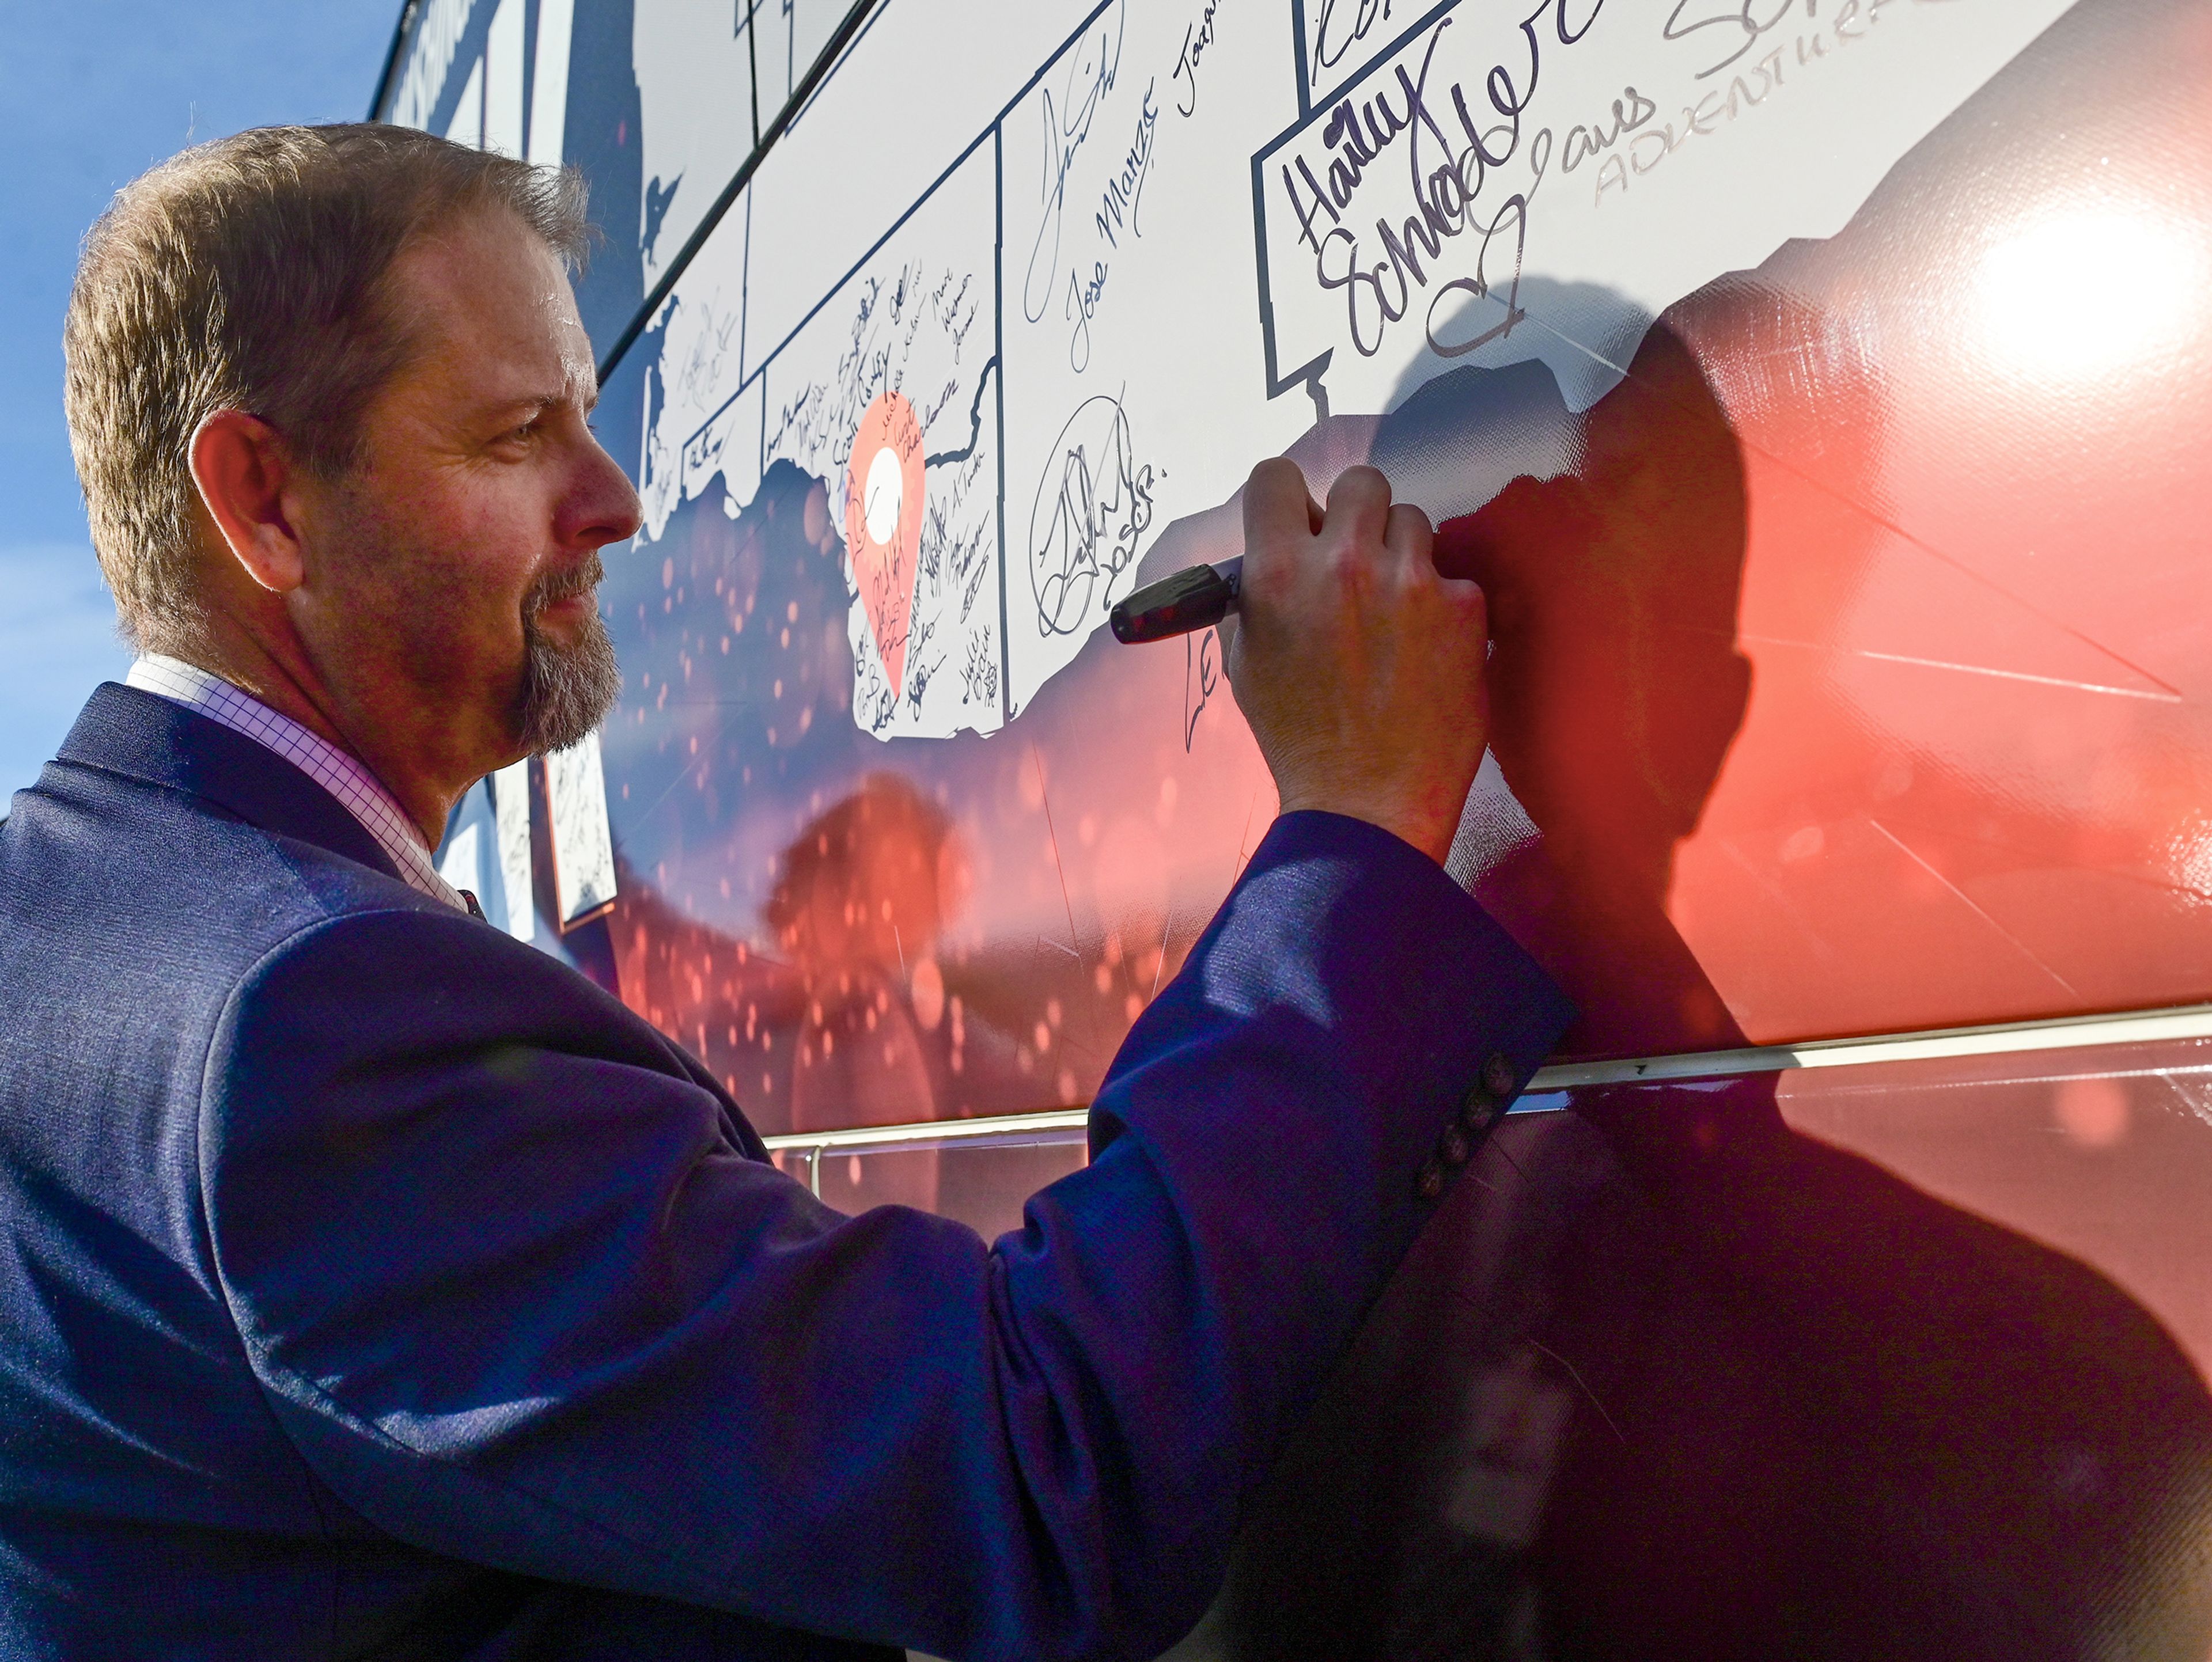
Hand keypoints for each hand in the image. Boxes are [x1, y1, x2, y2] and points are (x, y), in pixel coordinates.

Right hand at [1220, 460, 1488, 865]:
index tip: (1302, 521)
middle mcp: (1342, 563)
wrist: (1365, 806)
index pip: (1276, 476)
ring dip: (1405, 556)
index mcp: (1276, 572)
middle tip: (1359, 561)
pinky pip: (1454, 575)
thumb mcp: (1247, 662)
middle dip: (1359, 516)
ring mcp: (1409, 582)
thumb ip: (1255, 596)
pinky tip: (1428, 649)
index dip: (1290, 498)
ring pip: (1414, 521)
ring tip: (1396, 613)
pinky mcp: (1463, 607)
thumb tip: (1269, 555)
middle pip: (1362, 482)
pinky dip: (1444, 605)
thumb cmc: (1299, 741)